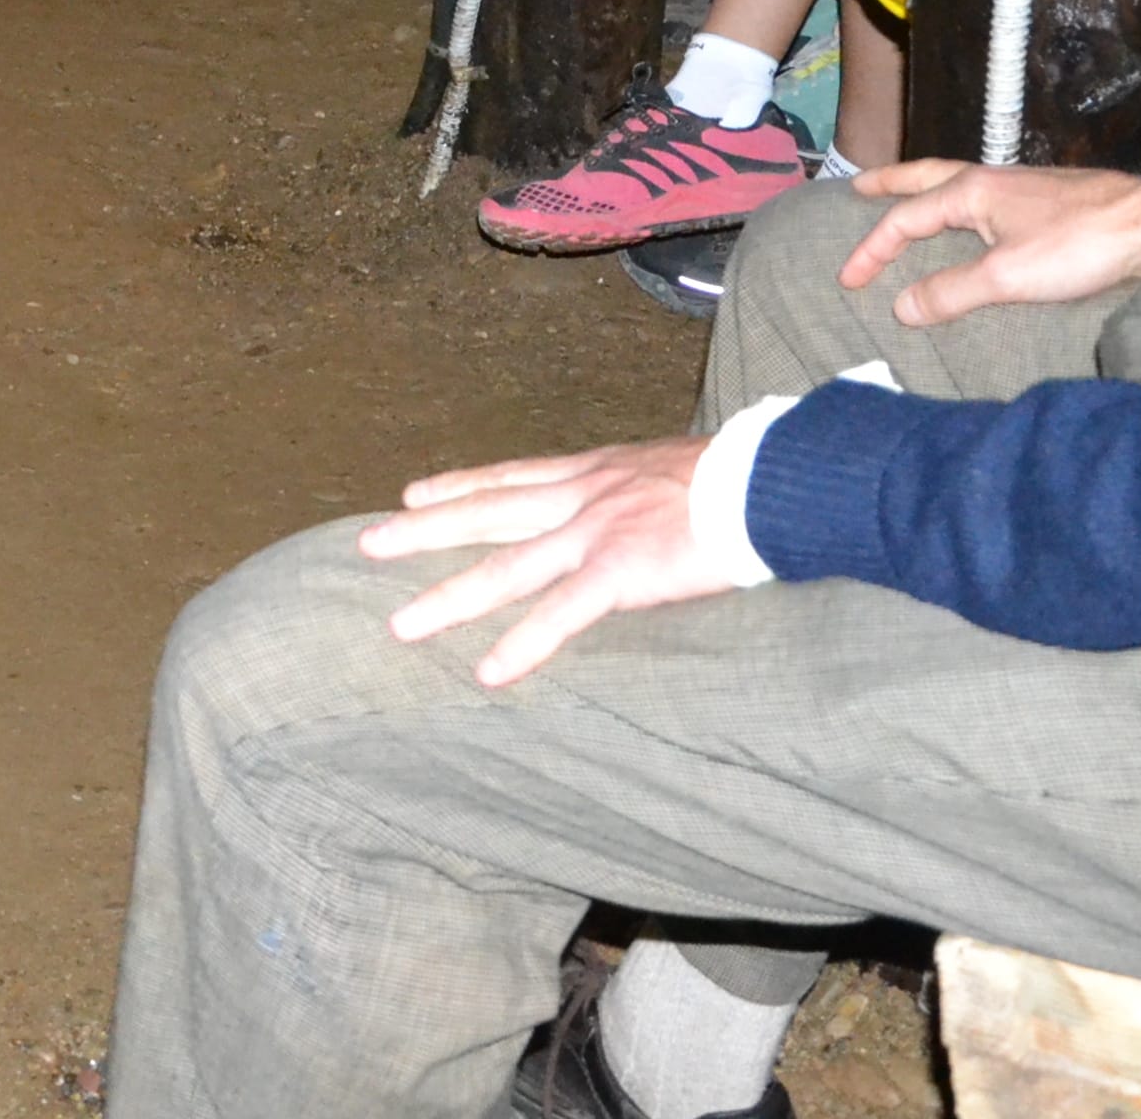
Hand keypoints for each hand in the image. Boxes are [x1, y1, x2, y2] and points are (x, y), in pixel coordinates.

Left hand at [358, 439, 729, 684]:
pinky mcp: (622, 571)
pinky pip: (561, 615)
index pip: (510, 476)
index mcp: (594, 471)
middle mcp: (582, 496)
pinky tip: (489, 672)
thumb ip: (633, 488)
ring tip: (400, 625)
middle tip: (368, 543)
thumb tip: (631, 501)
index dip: (460, 485)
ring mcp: (596, 533)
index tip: (414, 493)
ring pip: (506, 568)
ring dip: (450, 598)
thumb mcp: (667, 467)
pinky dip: (522, 644)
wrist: (772, 479)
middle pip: (486, 512)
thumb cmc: (738, 476)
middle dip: (424, 529)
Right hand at [836, 158, 1140, 326]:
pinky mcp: (1045, 202)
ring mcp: (1020, 188)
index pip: (905, 218)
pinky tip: (973, 224)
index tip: (848, 279)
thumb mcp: (1007, 277)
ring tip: (908, 202)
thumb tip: (900, 308)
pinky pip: (984, 200)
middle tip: (858, 188)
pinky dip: (959, 207)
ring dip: (924, 192)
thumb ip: (951, 292)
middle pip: (925, 177)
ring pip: (956, 185)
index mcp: (972, 192)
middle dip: (889, 185)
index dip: (872, 249)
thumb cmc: (1078, 246)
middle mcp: (990, 180)